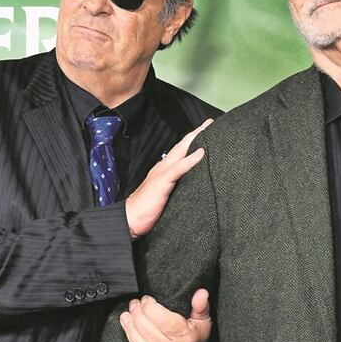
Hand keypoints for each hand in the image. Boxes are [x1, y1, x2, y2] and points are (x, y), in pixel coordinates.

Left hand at [112, 288, 217, 341]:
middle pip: (149, 331)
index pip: (163, 320)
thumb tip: (201, 292)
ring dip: (129, 330)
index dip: (150, 307)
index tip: (147, 299)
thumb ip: (200, 306)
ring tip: (124, 317)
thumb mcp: (203, 321)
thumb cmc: (199, 339)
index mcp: (186, 337)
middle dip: (138, 314)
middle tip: (134, 305)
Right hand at [124, 119, 211, 237]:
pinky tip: (201, 152)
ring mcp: (162, 173)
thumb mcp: (166, 196)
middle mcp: (163, 167)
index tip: (206, 131)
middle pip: (182, 146)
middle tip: (210, 122)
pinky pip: (178, 168)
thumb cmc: (147, 210)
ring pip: (181, 151)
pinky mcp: (162, 182)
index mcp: (165, 170)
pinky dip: (190, 159)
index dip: (193, 141)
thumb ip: (176, 187)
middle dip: (196, 133)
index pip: (181, 152)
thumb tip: (191, 184)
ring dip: (195, 139)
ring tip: (208, 129)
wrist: (129, 219)